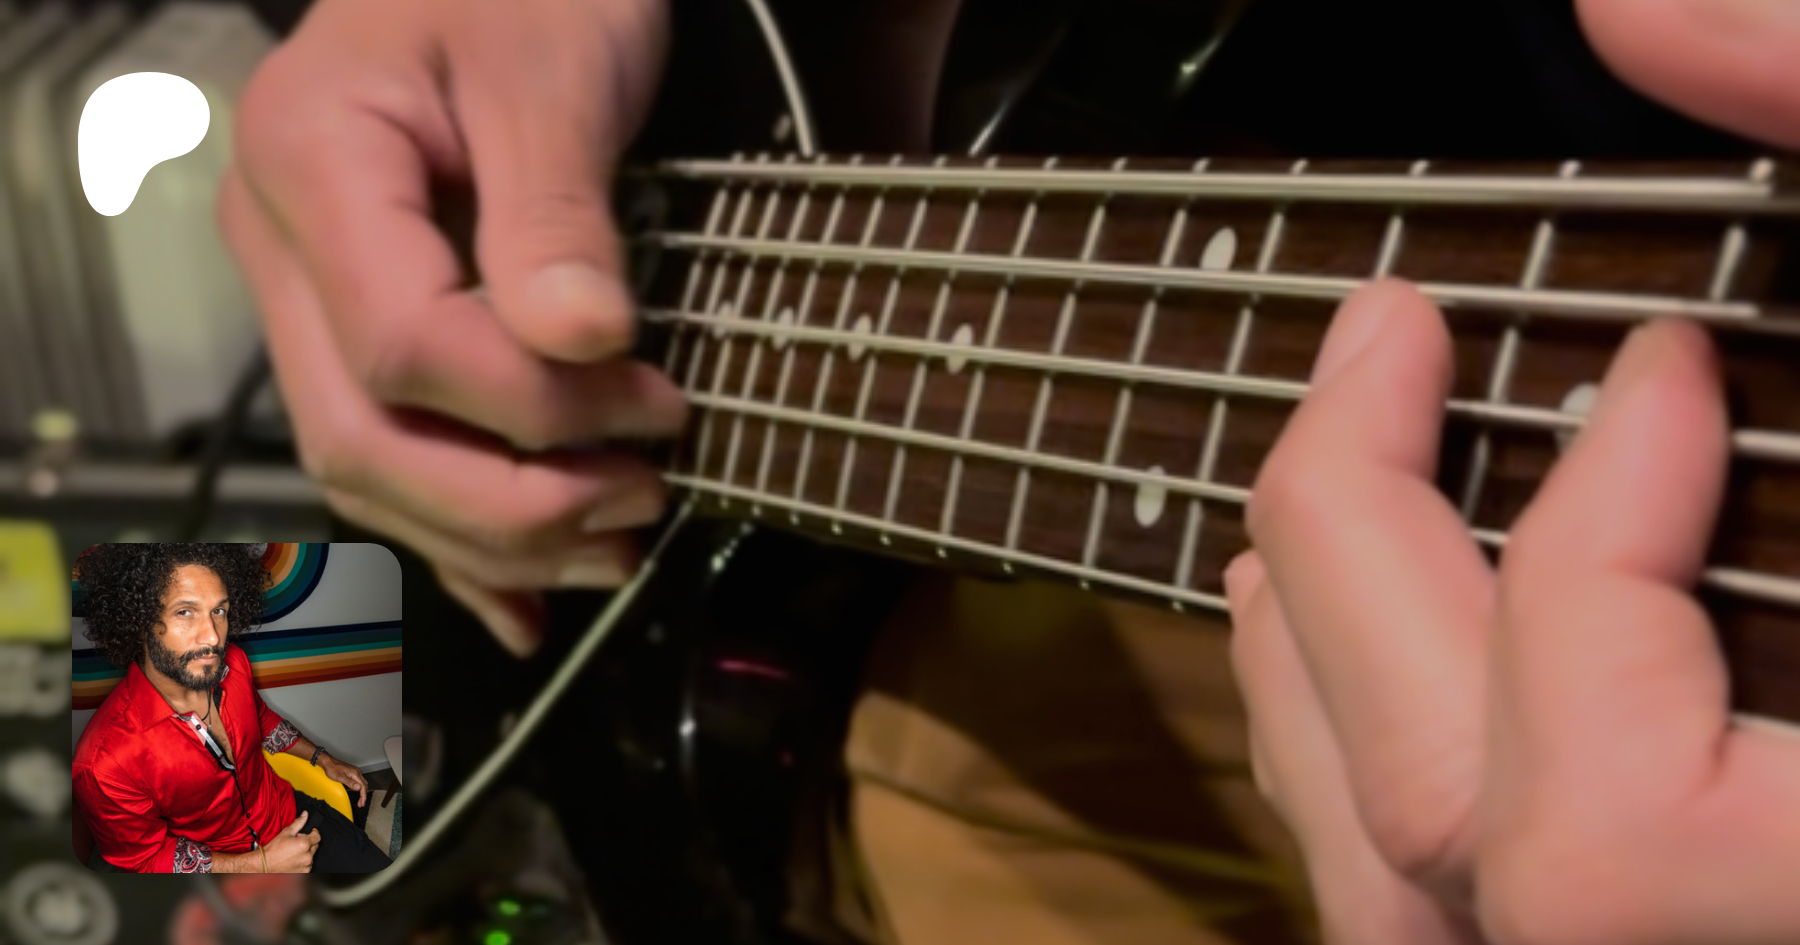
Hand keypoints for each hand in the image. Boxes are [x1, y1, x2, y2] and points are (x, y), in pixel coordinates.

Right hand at [218, 0, 686, 659]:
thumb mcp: (553, 67)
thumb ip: (557, 205)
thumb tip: (584, 344)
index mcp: (311, 164)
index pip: (403, 346)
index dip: (533, 404)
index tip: (656, 406)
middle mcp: (281, 246)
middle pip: (363, 437)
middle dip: (510, 503)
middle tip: (643, 500)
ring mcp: (307, 295)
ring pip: (369, 470)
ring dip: (494, 539)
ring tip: (616, 547)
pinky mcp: (357, 328)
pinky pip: (388, 456)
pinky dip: (458, 543)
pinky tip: (522, 607)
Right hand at [265, 811, 320, 872]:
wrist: (264, 864)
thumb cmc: (273, 850)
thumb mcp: (286, 833)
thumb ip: (299, 823)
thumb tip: (305, 814)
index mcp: (304, 844)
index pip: (317, 836)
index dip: (314, 833)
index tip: (311, 832)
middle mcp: (307, 856)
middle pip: (314, 846)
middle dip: (308, 842)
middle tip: (296, 842)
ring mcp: (306, 866)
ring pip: (311, 856)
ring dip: (306, 853)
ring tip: (293, 852)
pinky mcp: (303, 873)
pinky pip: (308, 865)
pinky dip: (303, 862)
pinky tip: (293, 860)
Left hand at [319, 753, 368, 808]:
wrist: (328, 762)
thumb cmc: (332, 769)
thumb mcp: (340, 777)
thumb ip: (350, 783)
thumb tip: (358, 788)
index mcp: (355, 774)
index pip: (363, 787)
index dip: (363, 796)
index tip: (362, 803)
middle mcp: (357, 772)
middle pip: (364, 785)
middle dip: (363, 795)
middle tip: (361, 803)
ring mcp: (355, 771)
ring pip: (363, 783)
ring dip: (363, 792)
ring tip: (360, 799)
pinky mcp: (353, 772)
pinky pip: (360, 780)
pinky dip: (361, 787)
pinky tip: (358, 790)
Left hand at [1227, 3, 1799, 941]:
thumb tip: (1636, 3)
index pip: (1602, 820)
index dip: (1593, 550)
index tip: (1650, 359)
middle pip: (1444, 832)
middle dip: (1363, 543)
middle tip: (1381, 338)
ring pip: (1396, 888)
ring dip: (1313, 645)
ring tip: (1320, 464)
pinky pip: (1416, 892)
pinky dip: (1357, 736)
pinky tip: (1358, 628)